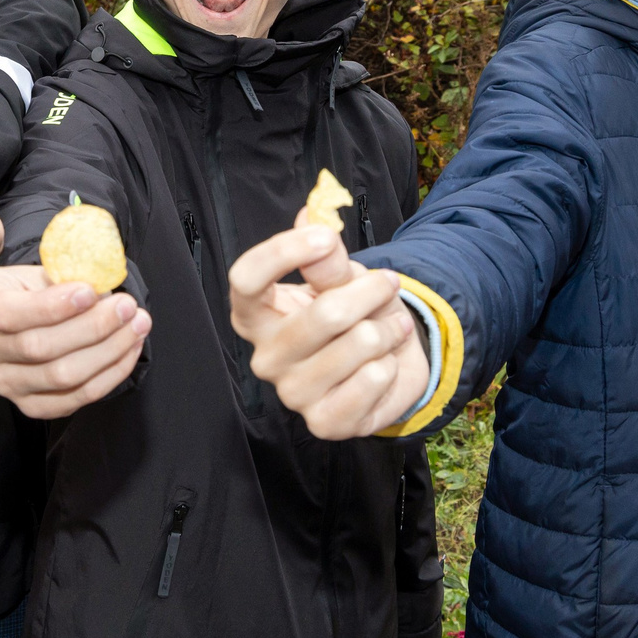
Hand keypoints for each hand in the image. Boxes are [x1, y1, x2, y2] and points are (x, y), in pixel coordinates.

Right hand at [0, 264, 149, 417]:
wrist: (27, 315)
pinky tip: (129, 350)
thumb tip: (104, 285)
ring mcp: (3, 381)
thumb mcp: (42, 269)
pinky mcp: (28, 405)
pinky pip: (74, 399)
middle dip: (92, 327)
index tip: (91, 292)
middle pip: (38, 348)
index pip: (7, 313)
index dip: (52, 306)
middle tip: (128, 308)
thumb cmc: (36, 287)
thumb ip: (67, 276)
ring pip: (61, 377)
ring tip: (136, 326)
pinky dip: (109, 375)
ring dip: (109, 351)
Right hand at [227, 226, 424, 439]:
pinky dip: (390, 365)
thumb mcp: (341, 277)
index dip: (284, 252)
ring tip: (389, 329)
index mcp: (255, 314)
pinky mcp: (323, 423)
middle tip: (390, 283)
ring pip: (358, 344)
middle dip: (369, 292)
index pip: (246, 278)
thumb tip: (312, 214)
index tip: (325, 237)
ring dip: (387, 329)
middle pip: (322, 313)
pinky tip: (383, 366)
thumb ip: (326, 255)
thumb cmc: (352, 314)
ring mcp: (292, 394)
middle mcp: (265, 356)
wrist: (383, 363)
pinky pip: (372, 380)